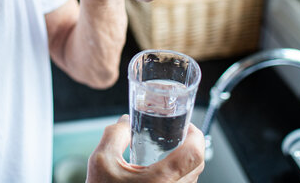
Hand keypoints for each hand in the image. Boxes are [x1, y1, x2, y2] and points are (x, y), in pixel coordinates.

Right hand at [86, 115, 204, 182]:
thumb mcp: (101, 161)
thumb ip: (115, 135)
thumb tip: (125, 122)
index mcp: (160, 180)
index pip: (194, 153)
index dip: (195, 135)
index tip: (186, 126)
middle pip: (197, 165)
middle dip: (191, 146)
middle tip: (178, 134)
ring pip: (192, 178)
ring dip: (185, 162)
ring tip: (168, 151)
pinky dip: (178, 175)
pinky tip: (160, 169)